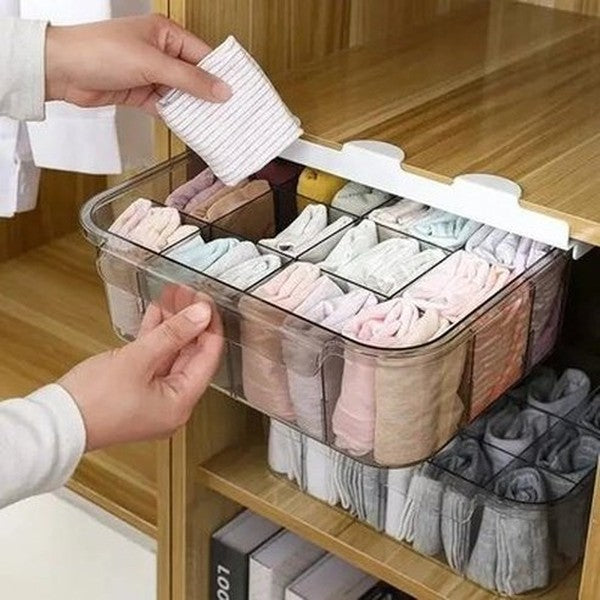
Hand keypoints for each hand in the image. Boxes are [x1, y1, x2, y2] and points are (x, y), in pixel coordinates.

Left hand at [44, 14, 231, 112]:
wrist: (61, 70)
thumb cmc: (99, 51)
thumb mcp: (152, 63)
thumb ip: (190, 79)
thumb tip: (220, 89)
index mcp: (164, 34)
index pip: (201, 54)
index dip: (219, 74)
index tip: (237, 92)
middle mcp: (159, 52)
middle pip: (193, 76)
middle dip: (208, 94)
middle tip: (229, 112)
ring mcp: (149, 74)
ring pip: (180, 94)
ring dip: (192, 108)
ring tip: (214, 123)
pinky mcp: (139, 93)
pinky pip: (165, 107)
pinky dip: (175, 117)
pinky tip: (189, 126)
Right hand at [59, 286, 223, 450]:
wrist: (55, 423)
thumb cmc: (93, 402)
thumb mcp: (138, 360)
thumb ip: (173, 333)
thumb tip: (201, 314)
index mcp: (181, 403)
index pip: (208, 358)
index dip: (208, 326)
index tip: (205, 301)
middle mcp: (172, 404)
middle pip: (191, 354)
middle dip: (189, 321)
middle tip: (187, 294)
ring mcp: (154, 398)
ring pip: (171, 354)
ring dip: (172, 325)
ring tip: (172, 295)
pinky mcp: (137, 390)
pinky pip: (154, 360)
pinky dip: (155, 337)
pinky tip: (156, 313)